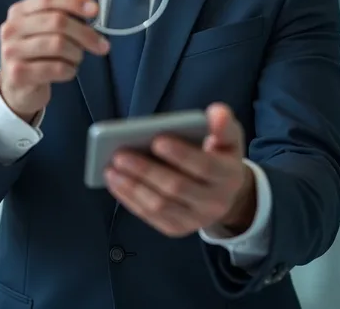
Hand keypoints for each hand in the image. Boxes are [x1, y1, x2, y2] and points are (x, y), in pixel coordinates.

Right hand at [0, 0, 109, 121]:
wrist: (16, 89)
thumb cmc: (36, 56)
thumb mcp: (42, 31)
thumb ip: (61, 17)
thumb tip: (91, 12)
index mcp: (19, 11)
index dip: (74, 1)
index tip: (95, 10)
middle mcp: (11, 28)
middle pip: (57, 21)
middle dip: (85, 33)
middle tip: (102, 45)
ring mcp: (12, 51)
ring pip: (58, 44)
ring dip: (77, 53)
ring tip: (76, 59)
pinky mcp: (17, 74)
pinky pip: (56, 68)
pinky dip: (70, 70)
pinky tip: (68, 71)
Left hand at [104, 103, 255, 237]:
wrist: (226, 193)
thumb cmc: (220, 154)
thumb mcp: (228, 135)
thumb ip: (222, 123)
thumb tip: (216, 112)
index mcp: (228, 175)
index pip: (204, 167)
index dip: (180, 155)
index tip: (157, 140)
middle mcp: (214, 203)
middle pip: (177, 188)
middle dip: (146, 171)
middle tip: (120, 154)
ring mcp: (195, 219)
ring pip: (160, 206)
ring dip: (132, 187)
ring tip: (110, 168)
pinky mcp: (177, 228)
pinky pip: (151, 217)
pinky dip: (130, 199)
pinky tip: (115, 182)